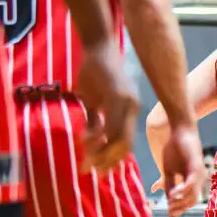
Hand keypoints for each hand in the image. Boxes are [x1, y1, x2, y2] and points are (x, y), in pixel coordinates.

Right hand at [75, 39, 139, 172]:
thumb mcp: (93, 101)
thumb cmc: (93, 72)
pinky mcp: (118, 95)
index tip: (98, 170)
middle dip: (107, 161)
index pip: (124, 143)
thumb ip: (95, 120)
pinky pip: (110, 123)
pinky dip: (97, 135)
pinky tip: (84, 139)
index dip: (112, 159)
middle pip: (124, 145)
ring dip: (100, 151)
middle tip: (90, 170)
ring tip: (85, 158)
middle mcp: (132, 109)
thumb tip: (91, 139)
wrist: (97, 46)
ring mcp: (126, 103)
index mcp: (129, 112)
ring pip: (118, 137)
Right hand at [158, 125, 206, 216]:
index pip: (189, 200)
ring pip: (193, 194)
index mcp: (192, 180)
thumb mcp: (168, 170)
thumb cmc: (174, 149)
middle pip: (192, 201)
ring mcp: (199, 173)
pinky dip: (183, 191)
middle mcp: (198, 179)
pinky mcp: (196, 167)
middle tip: (169, 212)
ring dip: (181, 202)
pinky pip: (191, 184)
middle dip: (180, 208)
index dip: (179, 209)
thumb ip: (169, 184)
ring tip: (170, 203)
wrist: (180, 131)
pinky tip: (174, 194)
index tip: (169, 214)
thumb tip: (168, 199)